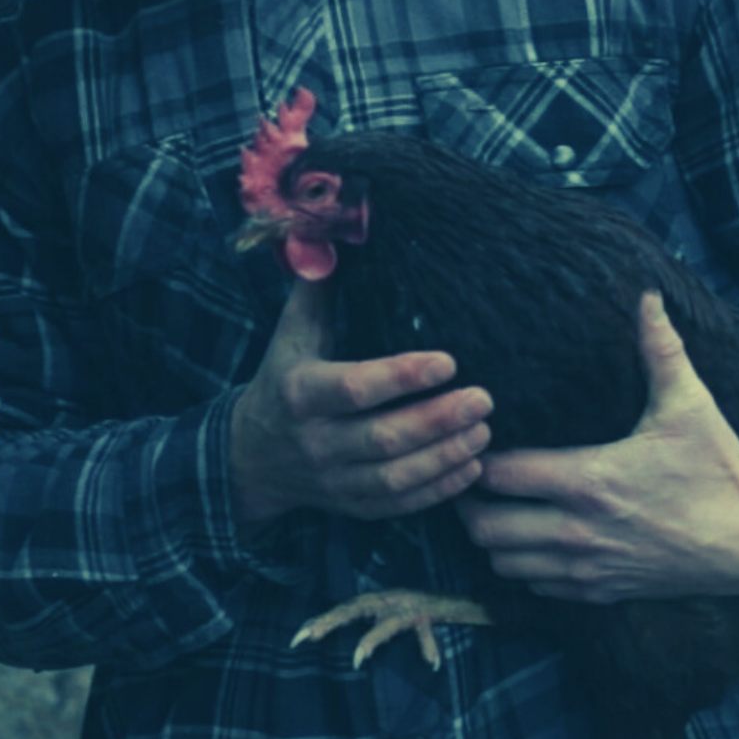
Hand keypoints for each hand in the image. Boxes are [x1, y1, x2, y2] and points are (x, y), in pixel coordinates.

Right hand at [230, 280, 492, 529]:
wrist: (252, 455)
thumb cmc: (285, 377)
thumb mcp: (292, 332)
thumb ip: (319, 288)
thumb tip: (340, 232)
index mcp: (300, 392)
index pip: (354, 388)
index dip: (402, 377)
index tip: (449, 361)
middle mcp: (316, 442)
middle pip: (383, 438)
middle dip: (438, 420)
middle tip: (484, 399)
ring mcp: (334, 480)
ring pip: (396, 478)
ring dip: (446, 456)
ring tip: (485, 429)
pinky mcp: (352, 507)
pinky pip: (399, 505)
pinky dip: (439, 490)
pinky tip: (472, 466)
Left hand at [455, 293, 738, 602]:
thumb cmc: (718, 469)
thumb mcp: (690, 405)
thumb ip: (660, 350)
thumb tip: (648, 295)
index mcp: (591, 480)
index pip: (501, 475)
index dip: (479, 456)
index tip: (479, 438)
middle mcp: (580, 530)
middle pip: (486, 527)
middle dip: (470, 501)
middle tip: (473, 475)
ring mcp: (588, 566)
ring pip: (504, 564)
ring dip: (492, 537)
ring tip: (497, 506)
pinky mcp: (601, 591)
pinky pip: (536, 587)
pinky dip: (523, 566)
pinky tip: (532, 538)